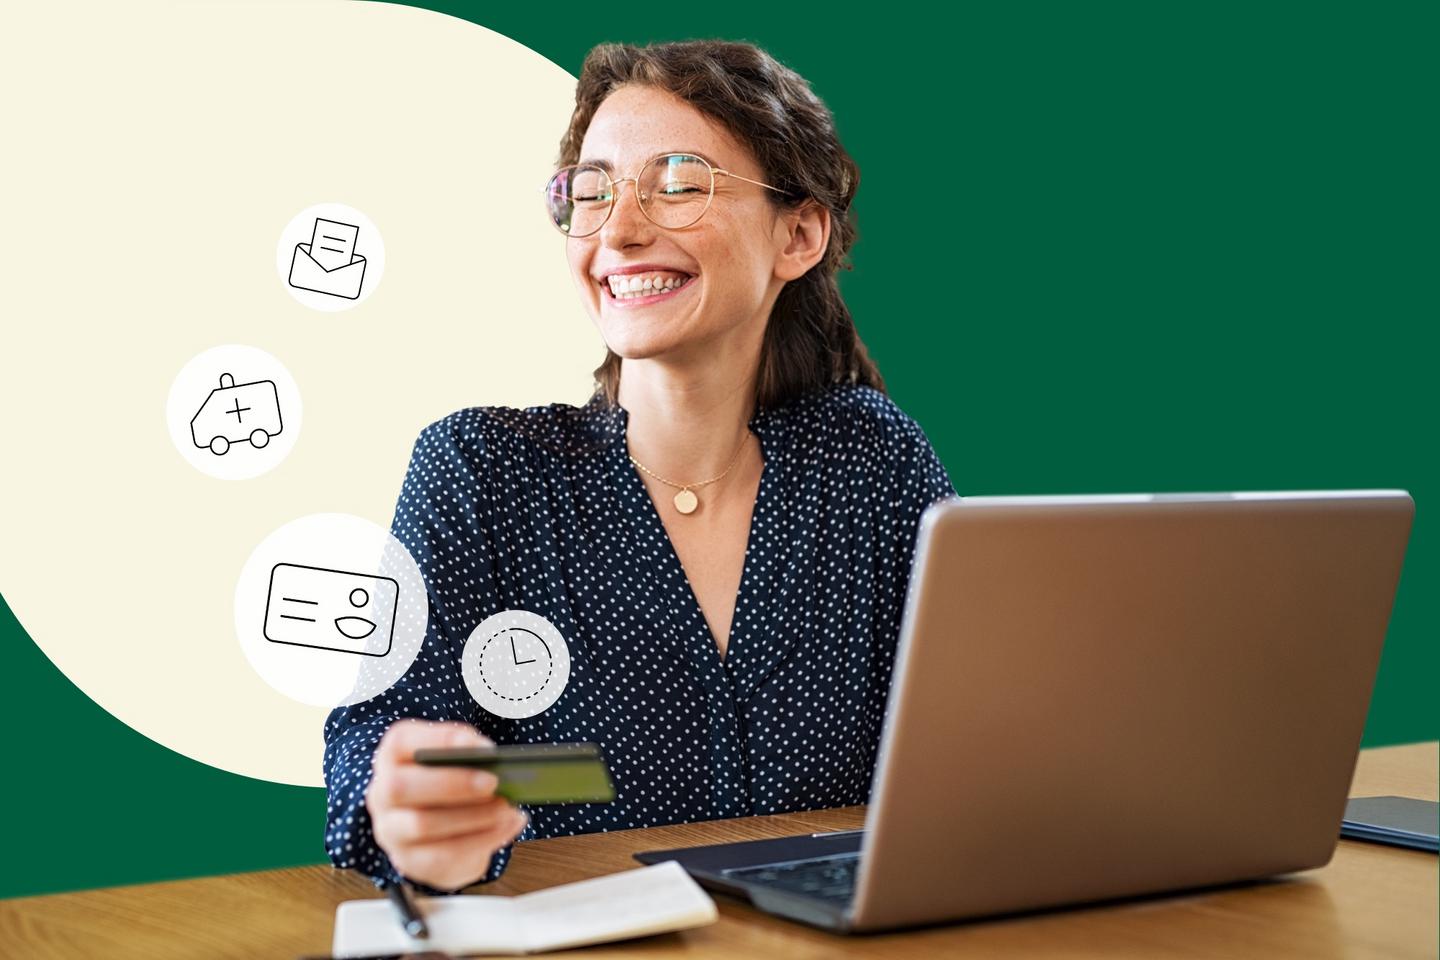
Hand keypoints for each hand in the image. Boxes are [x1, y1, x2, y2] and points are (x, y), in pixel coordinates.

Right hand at [366, 719, 526, 890]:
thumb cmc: (452, 783)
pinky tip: (508, 825)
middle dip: (452, 783)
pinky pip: (442, 855)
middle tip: (493, 781)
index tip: (482, 747)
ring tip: (506, 807)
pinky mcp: (410, 861)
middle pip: (401, 787)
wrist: (440, 835)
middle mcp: (382, 793)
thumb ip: (471, 754)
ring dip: (472, 815)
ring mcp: (391, 830)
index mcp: (393, 756)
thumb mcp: (457, 761)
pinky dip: (482, 839)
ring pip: (422, 824)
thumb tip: (493, 758)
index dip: (440, 740)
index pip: (401, 742)